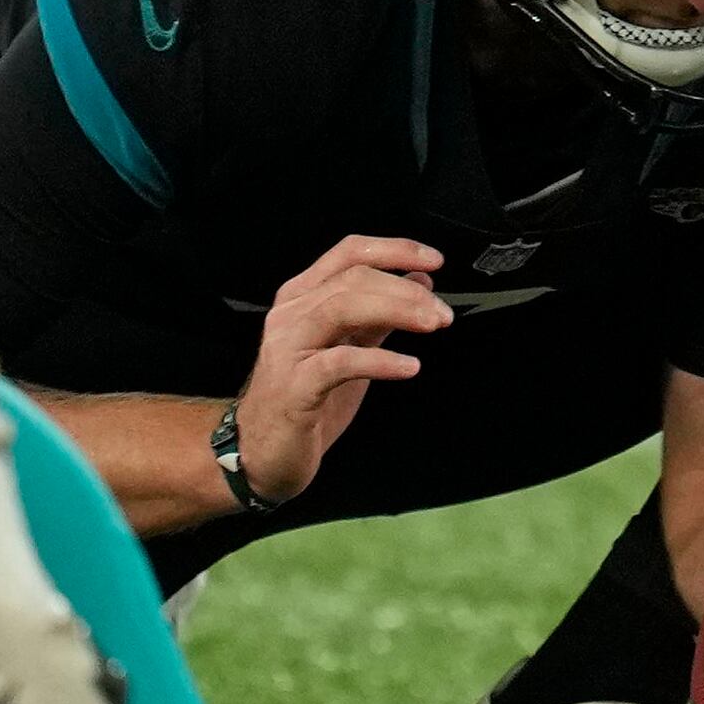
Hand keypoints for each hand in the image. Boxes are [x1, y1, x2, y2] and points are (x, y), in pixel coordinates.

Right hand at [236, 232, 449, 502]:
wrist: (261, 453)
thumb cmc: (305, 399)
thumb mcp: (348, 348)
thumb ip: (379, 315)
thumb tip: (420, 282)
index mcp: (302, 296)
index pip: (349, 252)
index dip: (395, 250)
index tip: (434, 260)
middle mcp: (290, 314)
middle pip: (353, 278)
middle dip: (405, 290)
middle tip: (442, 312)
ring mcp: (288, 347)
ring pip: (342, 307)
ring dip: (397, 310)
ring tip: (432, 325)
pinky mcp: (294, 386)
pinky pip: (340, 362)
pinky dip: (380, 360)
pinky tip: (409, 366)